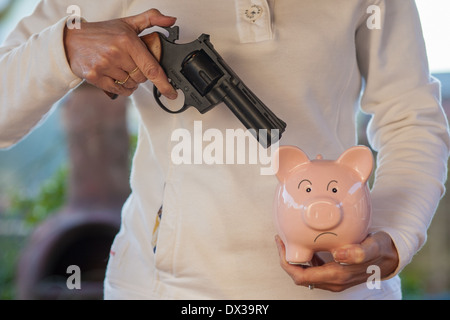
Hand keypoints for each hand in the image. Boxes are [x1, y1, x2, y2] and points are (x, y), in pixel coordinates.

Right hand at [64, 9, 177, 98]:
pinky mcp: (95, 77)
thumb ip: (151, 19)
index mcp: (127, 40)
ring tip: (120, 68)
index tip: (172, 93)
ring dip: (130, 81)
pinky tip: (115, 77)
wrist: (71, 40)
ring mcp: (105, 66)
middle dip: (140, 74)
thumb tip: (171, 20)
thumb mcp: (128, 23)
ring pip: (131, 85)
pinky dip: (121, 87)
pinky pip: (119, 90)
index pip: (151, 67)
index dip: (164, 83)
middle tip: (130, 64)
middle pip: (142, 78)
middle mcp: (116, 53)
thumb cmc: (102, 33)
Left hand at [275, 232, 398, 291]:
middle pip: (300, 276)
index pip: (301, 276)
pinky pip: (314, 270)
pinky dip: (305, 259)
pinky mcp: (335, 273)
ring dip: (295, 260)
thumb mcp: (372, 246)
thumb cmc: (380, 249)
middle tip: (282, 239)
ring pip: (306, 274)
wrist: (391, 256)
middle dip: (287, 260)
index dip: (286, 262)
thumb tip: (339, 255)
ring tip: (290, 240)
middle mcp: (333, 281)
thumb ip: (359, 252)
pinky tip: (306, 244)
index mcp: (337, 275)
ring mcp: (334, 279)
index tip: (281, 242)